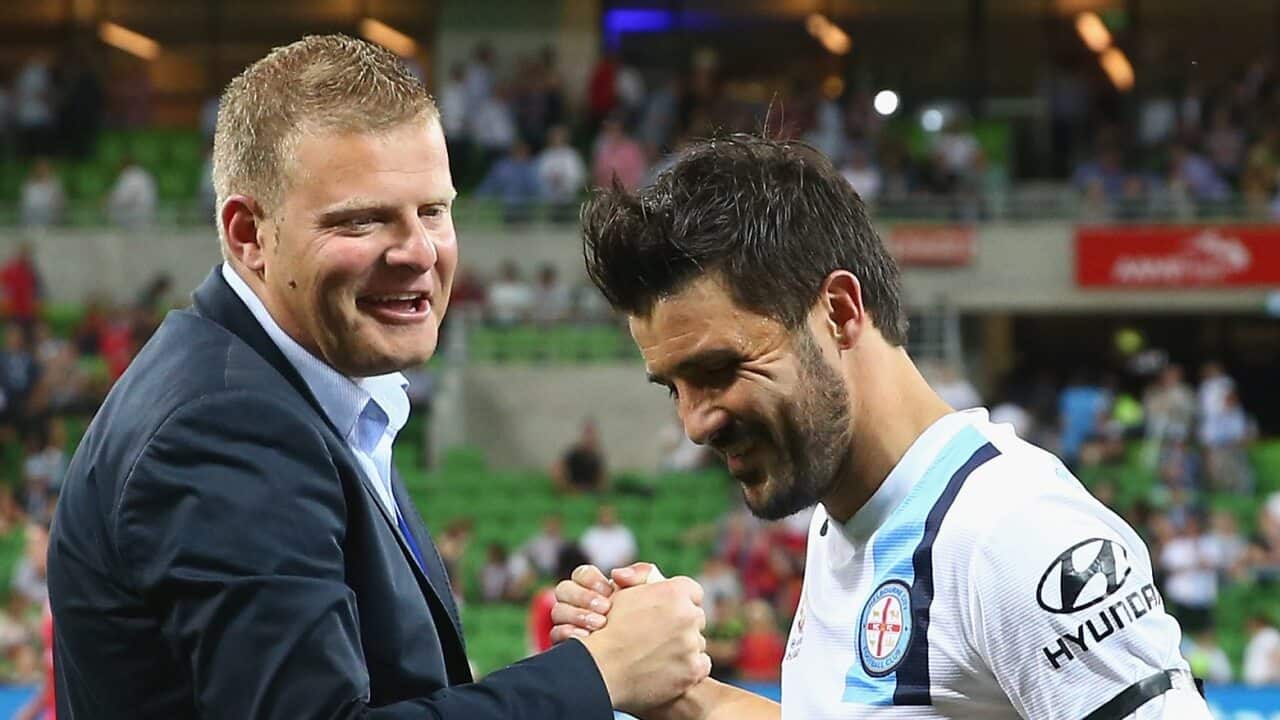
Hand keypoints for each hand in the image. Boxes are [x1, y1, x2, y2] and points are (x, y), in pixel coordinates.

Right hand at [550, 562, 657, 642]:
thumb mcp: (656, 597)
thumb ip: (643, 576)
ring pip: (558, 611)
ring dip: (577, 614)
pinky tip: (587, 639)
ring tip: (600, 625)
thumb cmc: (655, 625)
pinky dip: (569, 634)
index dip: (591, 579)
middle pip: (564, 589)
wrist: (654, 662)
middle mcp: (580, 606)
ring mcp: (571, 626)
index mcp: (598, 591)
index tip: (609, 591)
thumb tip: (617, 574)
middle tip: (605, 609)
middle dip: (583, 596)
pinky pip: (555, 635)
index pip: (582, 574)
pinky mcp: (568, 647)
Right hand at [577, 576, 709, 713]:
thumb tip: (654, 576)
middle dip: (683, 624)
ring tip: (659, 654)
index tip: (671, 611)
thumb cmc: (607, 628)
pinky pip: (702, 664)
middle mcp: (688, 615)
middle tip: (662, 635)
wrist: (600, 667)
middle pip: (697, 618)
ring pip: (698, 642)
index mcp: (674, 592)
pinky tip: (669, 668)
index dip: (682, 601)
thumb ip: (642, 577)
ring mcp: (692, 644)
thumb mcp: (622, 592)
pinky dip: (689, 668)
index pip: (693, 592)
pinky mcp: (693, 669)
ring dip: (685, 647)